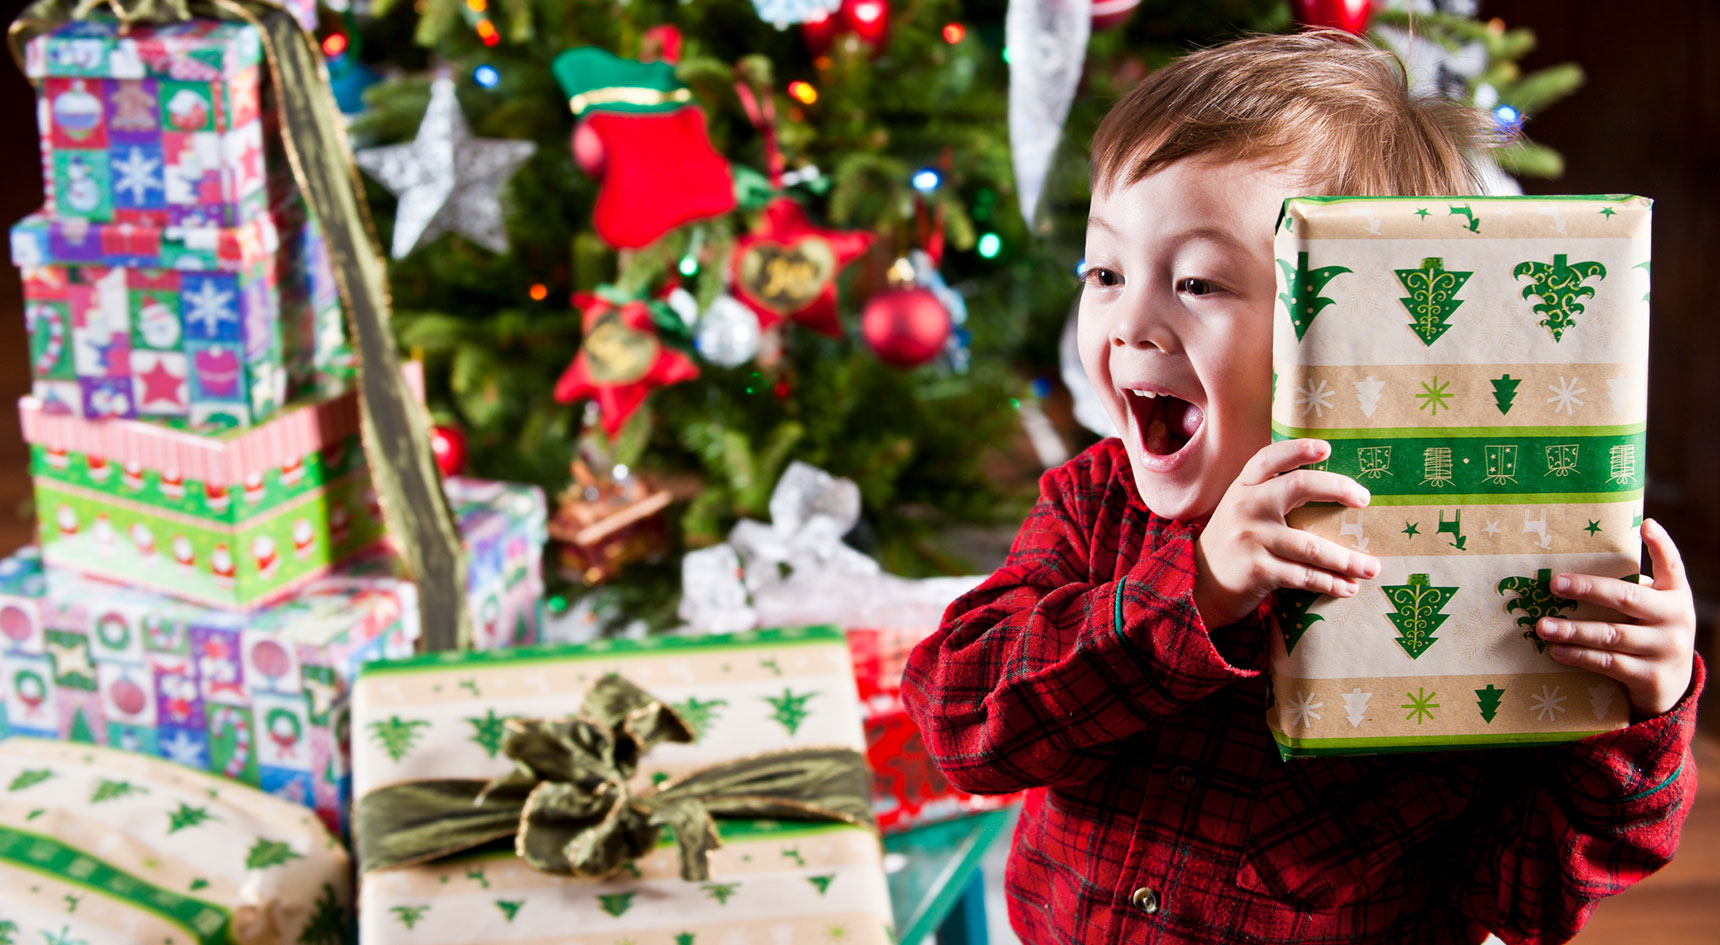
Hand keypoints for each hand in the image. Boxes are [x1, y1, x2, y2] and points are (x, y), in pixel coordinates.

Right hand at [1194, 439, 1380, 627]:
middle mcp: (1245, 507)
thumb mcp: (1243, 509)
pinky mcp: (1257, 570)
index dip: (1297, 450)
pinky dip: (1330, 583)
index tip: (1326, 448)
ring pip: (1310, 545)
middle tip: (1364, 499)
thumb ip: (1271, 493)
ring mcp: (1250, 539)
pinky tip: (1349, 588)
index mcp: (1243, 487)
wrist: (1199, 584)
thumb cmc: (1236, 541)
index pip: (1269, 458)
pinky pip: (1303, 576)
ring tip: (1372, 567)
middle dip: (1337, 488)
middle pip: (1297, 486)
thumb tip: (1332, 486)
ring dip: (1347, 559)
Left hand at [1536, 518, 1696, 718]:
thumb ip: (1629, 590)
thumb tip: (1571, 570)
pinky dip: (1580, 656)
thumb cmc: (1648, 633)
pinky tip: (1557, 651)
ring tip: (1542, 626)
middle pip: (1627, 598)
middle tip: (1554, 584)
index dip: (1661, 544)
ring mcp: (1666, 649)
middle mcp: (1676, 618)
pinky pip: (1609, 664)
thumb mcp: (1650, 609)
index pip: (1671, 565)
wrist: (1673, 684)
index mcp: (1675, 595)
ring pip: (1612, 634)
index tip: (1646, 524)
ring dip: (1573, 630)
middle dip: (1587, 589)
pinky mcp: (1652, 677)